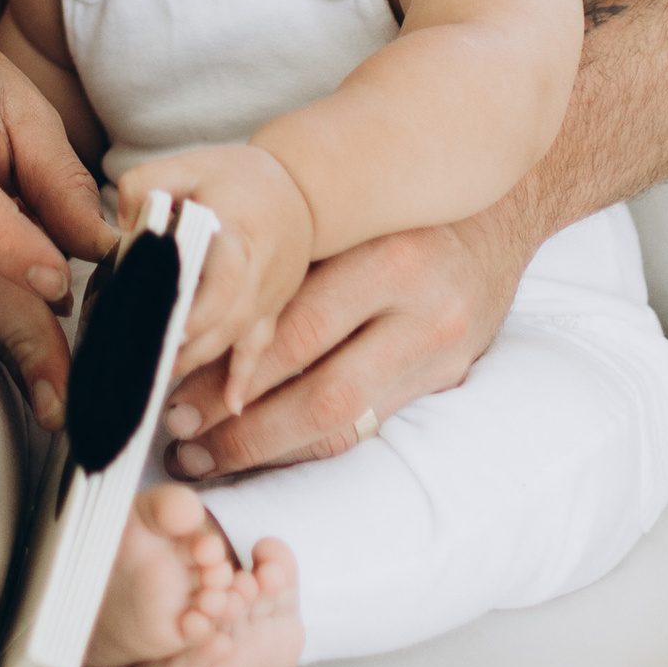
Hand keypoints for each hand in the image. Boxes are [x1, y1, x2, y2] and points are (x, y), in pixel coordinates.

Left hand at [118, 142, 315, 402]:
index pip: (224, 275)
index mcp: (238, 228)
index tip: (164, 327)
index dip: (197, 307)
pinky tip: (231, 406)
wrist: (301, 191)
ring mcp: (268, 295)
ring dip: (200, 364)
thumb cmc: (235, 178)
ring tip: (158, 378)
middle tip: (143, 362)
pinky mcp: (270, 312)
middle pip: (226, 318)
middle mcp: (259, 269)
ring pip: (238, 339)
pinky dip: (245, 378)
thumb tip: (123, 231)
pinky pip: (260, 348)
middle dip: (186, 345)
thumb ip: (145, 187)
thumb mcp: (187, 164)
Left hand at [163, 209, 524, 477]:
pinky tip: (262, 450)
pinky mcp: (444, 385)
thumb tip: (187, 312)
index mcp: (392, 262)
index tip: (170, 381)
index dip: (228, 367)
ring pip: (344, 425)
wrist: (497, 219)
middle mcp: (423, 316)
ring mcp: (439, 360)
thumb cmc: (395, 211)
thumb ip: (284, 262)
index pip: (298, 330)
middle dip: (240, 424)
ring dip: (267, 448)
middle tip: (179, 434)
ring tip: (205, 455)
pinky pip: (366, 429)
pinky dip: (307, 444)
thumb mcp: (346, 219)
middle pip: (321, 393)